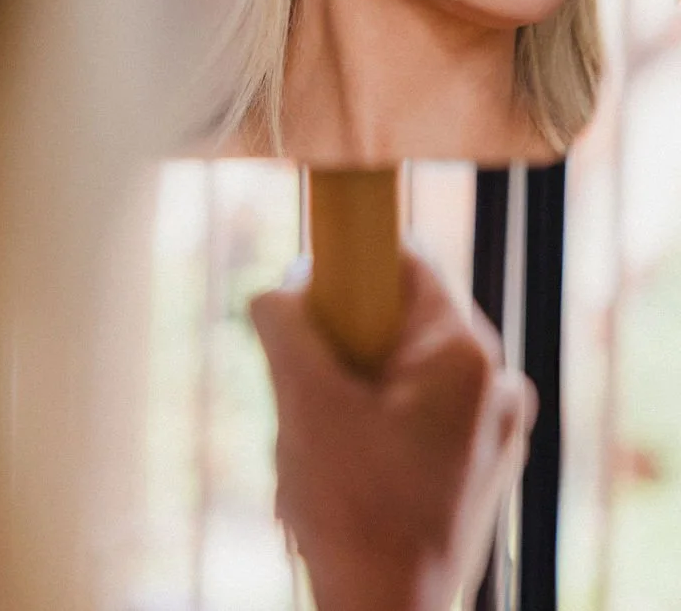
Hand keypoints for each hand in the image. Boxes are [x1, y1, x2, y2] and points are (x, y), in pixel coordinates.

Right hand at [250, 251, 536, 610]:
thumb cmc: (353, 514)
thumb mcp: (302, 399)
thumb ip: (284, 323)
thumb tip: (278, 290)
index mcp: (466, 355)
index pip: (406, 260)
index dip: (350, 265)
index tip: (310, 294)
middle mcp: (497, 383)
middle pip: (401, 318)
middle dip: (342, 345)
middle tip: (306, 388)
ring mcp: (495, 430)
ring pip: (403, 368)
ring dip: (350, 391)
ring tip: (319, 444)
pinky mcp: (481, 467)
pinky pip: (419, 412)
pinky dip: (374, 424)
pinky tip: (340, 471)